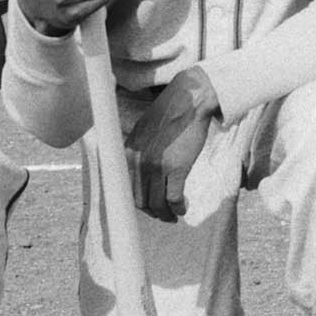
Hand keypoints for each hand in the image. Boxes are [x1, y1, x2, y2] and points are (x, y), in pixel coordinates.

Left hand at [126, 66, 220, 222]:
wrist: (189, 101)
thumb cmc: (169, 114)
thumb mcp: (142, 132)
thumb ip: (137, 152)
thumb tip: (137, 174)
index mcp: (128, 153)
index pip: (125, 188)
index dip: (136, 202)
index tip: (146, 207)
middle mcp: (139, 162)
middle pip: (139, 200)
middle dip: (151, 212)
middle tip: (162, 214)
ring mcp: (157, 166)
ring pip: (157, 203)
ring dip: (165, 214)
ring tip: (173, 215)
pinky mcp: (177, 168)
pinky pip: (174, 198)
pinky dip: (178, 208)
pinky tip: (182, 208)